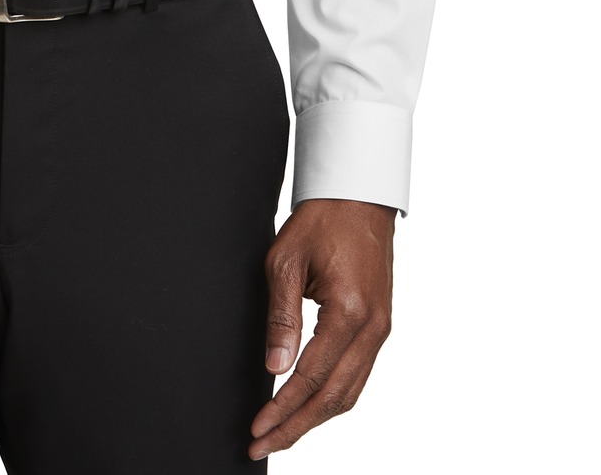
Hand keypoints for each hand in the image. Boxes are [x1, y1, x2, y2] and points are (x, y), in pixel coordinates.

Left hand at [248, 197, 394, 459]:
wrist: (359, 194)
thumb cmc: (321, 218)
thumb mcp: (285, 259)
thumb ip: (281, 316)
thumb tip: (274, 366)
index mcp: (350, 313)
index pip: (311, 378)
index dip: (282, 409)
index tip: (257, 429)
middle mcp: (373, 329)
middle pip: (334, 398)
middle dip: (297, 427)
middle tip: (263, 444)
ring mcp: (381, 330)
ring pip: (350, 393)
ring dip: (315, 418)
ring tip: (282, 433)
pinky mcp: (380, 326)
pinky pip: (357, 375)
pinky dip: (332, 397)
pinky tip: (309, 405)